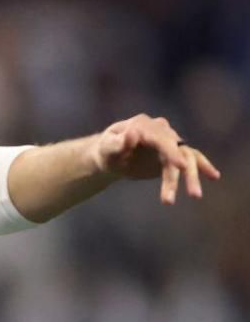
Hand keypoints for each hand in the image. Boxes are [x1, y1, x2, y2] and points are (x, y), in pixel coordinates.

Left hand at [88, 114, 221, 205]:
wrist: (110, 155)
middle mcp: (160, 130)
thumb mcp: (107, 148)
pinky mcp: (173, 152)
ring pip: (186, 156)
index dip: (171, 152)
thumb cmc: (106, 151)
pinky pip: (191, 158)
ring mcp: (168, 140)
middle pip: (176, 149)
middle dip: (183, 171)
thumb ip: (119, 142)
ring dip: (191, 176)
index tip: (180, 166)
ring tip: (195, 196)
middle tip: (192, 193)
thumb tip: (133, 133)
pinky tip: (214, 176)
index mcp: (142, 125)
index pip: (160, 138)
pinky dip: (203, 166)